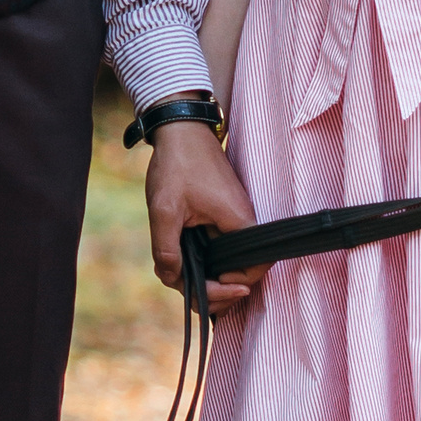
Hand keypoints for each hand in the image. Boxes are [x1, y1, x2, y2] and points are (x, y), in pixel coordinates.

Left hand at [145, 120, 261, 310]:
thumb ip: (167, 248)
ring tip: (177, 277)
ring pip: (225, 260)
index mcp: (238, 221)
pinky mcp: (220, 215)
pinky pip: (218, 247)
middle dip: (214, 288)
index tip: (211, 287)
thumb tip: (171, 278)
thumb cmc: (177, 164)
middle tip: (187, 291)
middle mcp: (241, 222)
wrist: (180, 129)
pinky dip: (202, 260)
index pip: (256, 267)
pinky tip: (180, 263)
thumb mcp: (164, 209)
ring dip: (205, 274)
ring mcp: (231, 219)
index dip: (235, 286)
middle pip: (240, 270)